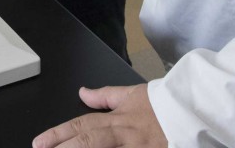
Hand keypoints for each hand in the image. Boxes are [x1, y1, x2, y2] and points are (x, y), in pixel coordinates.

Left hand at [33, 85, 167, 147]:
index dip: (58, 134)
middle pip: (88, 142)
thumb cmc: (164, 105)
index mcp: (118, 118)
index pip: (81, 125)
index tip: (40, 142)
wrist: (195, 112)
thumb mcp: (132, 95)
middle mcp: (125, 136)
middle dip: (64, 147)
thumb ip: (105, 96)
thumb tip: (82, 92)